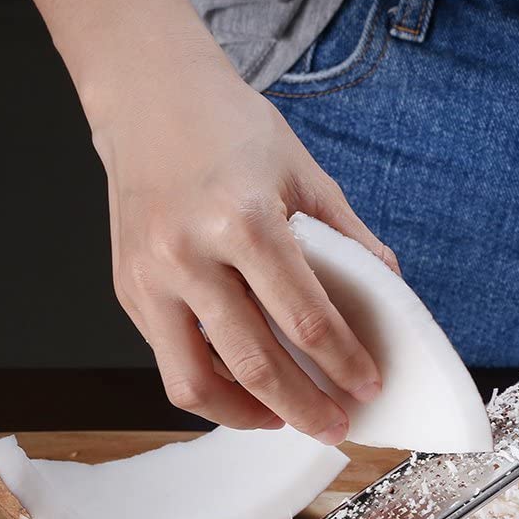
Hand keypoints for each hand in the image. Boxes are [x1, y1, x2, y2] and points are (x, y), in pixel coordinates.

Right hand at [93, 72, 393, 442]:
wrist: (147, 94)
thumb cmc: (227, 127)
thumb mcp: (304, 174)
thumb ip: (348, 240)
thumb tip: (390, 293)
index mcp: (243, 221)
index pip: (305, 319)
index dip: (344, 363)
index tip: (368, 386)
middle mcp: (188, 254)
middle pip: (255, 363)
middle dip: (306, 407)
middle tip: (337, 424)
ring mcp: (150, 278)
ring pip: (198, 383)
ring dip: (251, 416)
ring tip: (286, 420)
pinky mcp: (128, 291)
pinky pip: (170, 362)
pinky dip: (213, 388)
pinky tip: (246, 390)